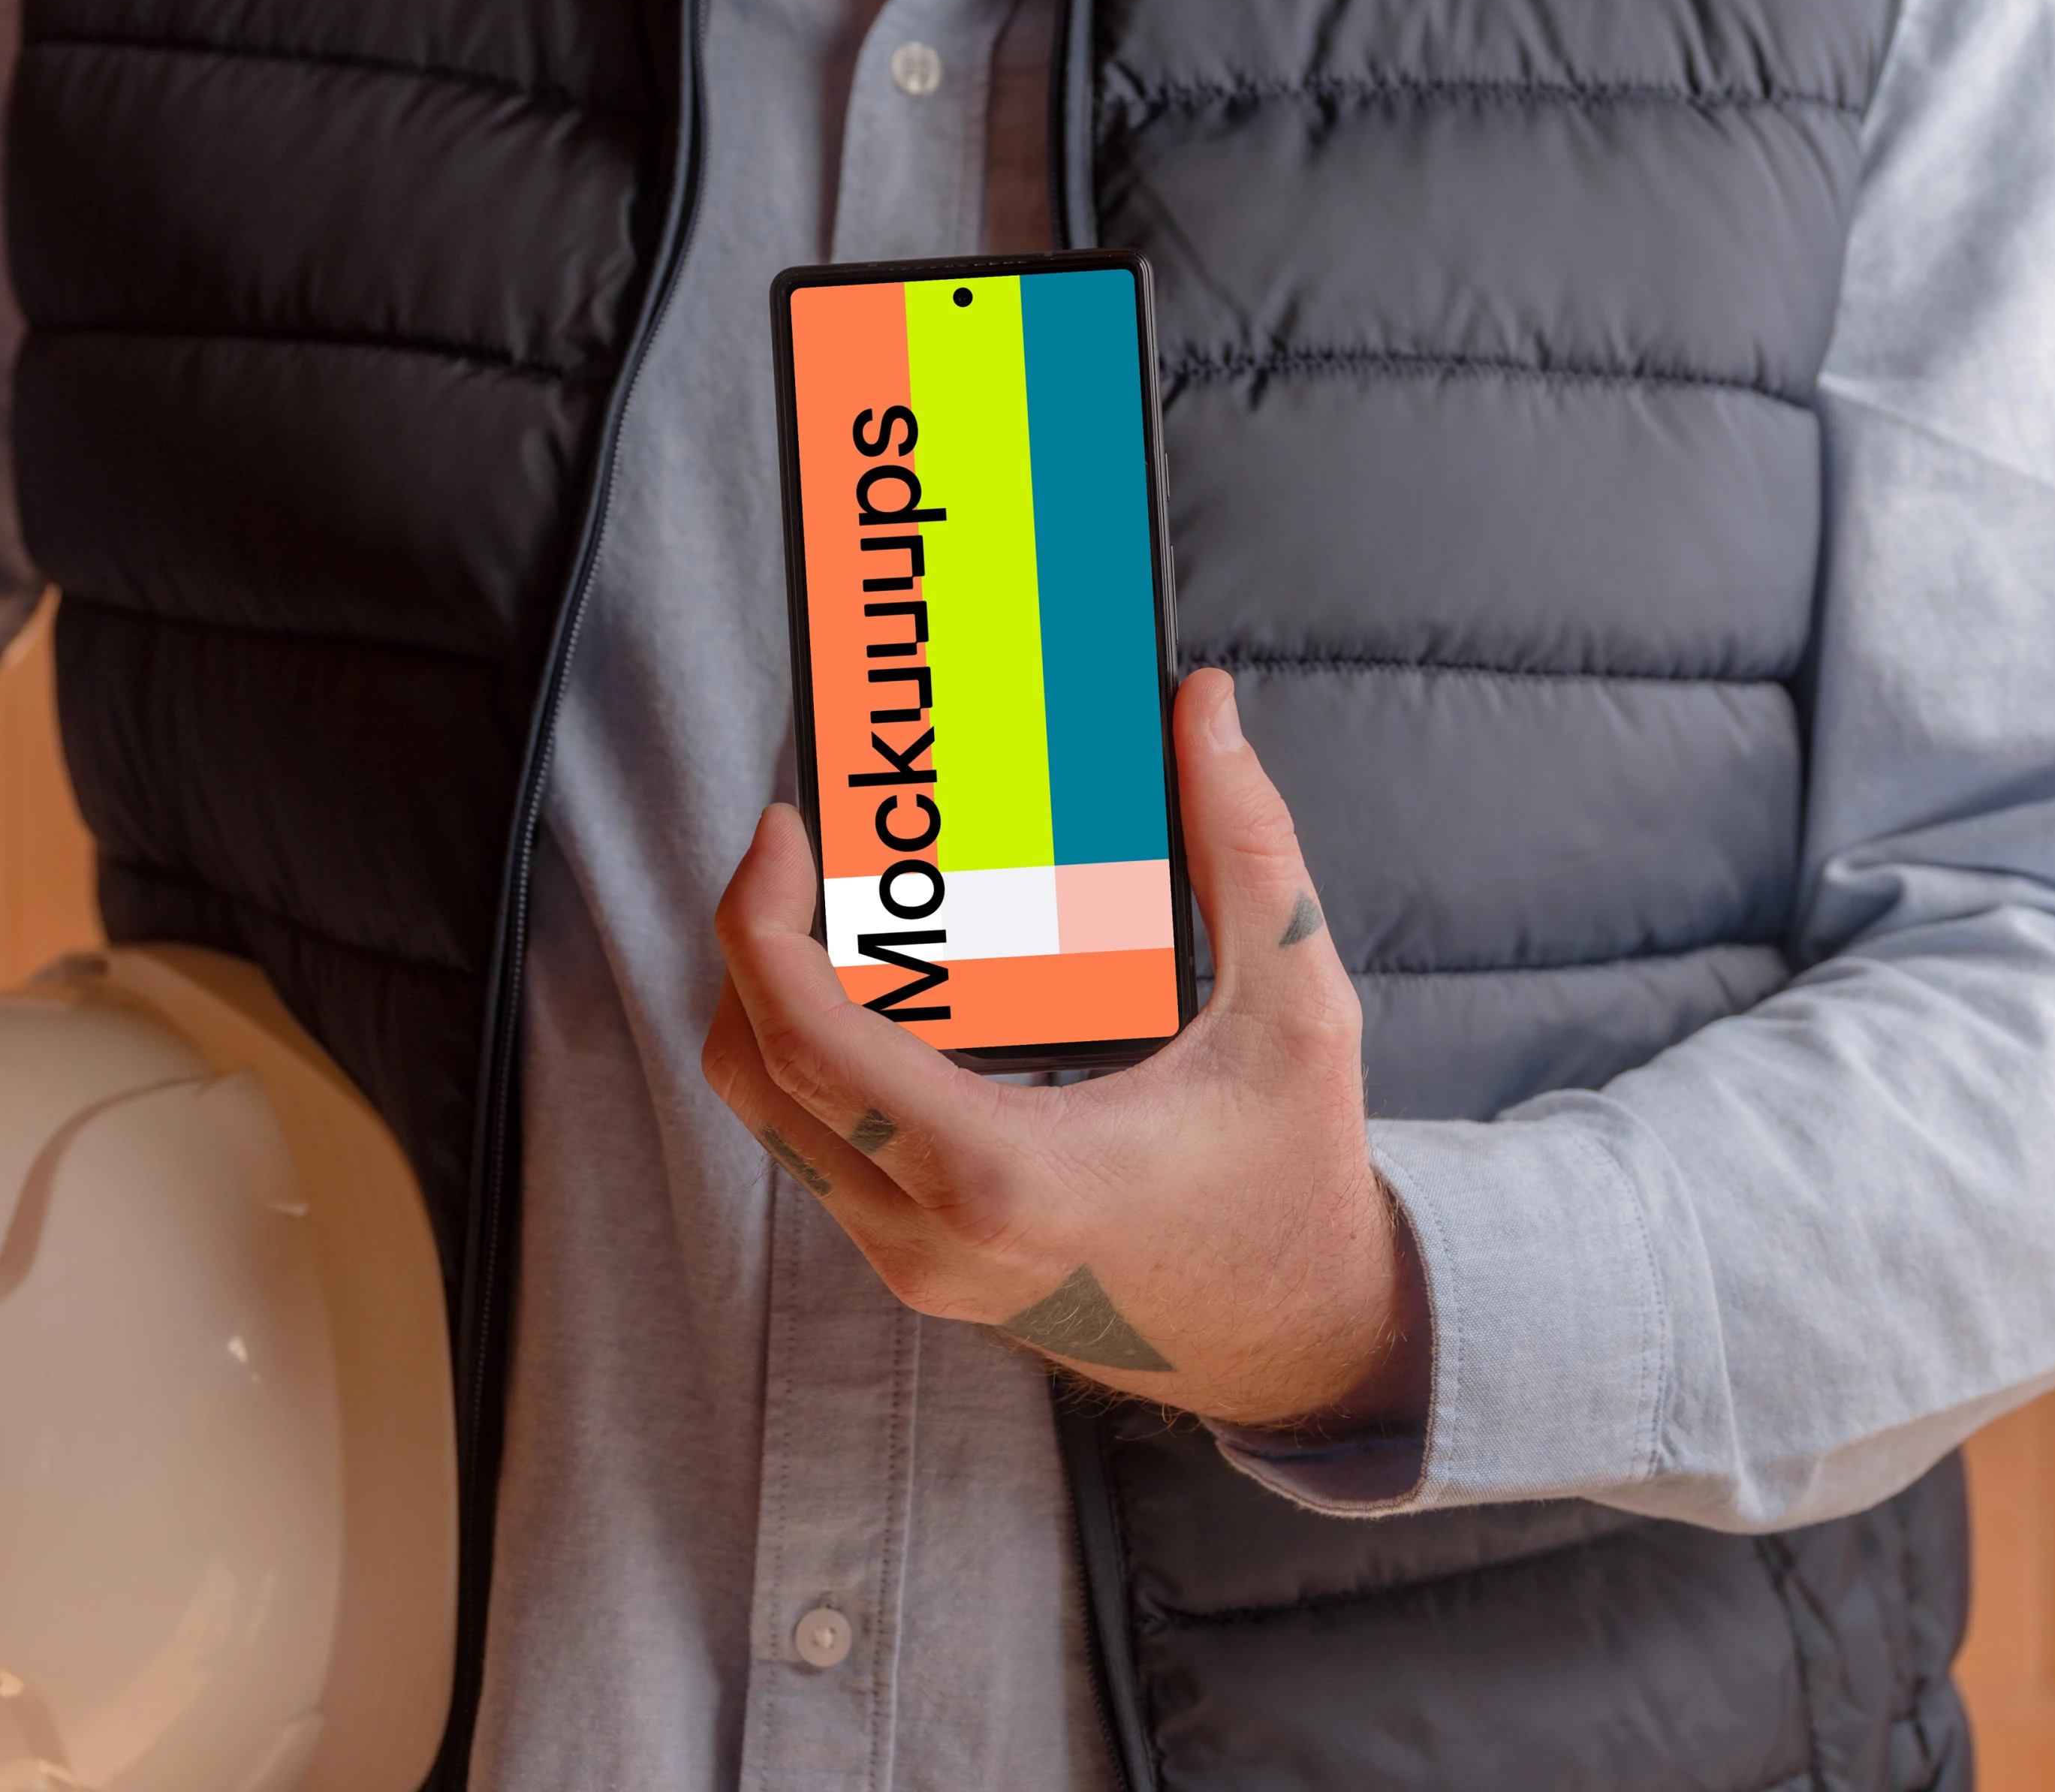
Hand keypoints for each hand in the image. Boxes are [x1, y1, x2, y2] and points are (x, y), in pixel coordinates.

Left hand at [705, 667, 1428, 1432]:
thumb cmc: (1295, 1180)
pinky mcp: (917, 1264)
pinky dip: (817, 1057)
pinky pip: (818, 1148)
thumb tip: (1204, 709)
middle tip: (803, 844)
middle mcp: (931, 1237)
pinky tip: (874, 981)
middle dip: (753, 942)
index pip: (806, 1044)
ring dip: (775, 1001)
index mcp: (1005, 1178)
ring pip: (773, 1117)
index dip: (761, 922)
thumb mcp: (1297, 1009)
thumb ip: (1247, 850)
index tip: (783, 824)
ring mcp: (913, 1264)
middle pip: (756, 1072)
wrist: (1301, 1344)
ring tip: (830, 900)